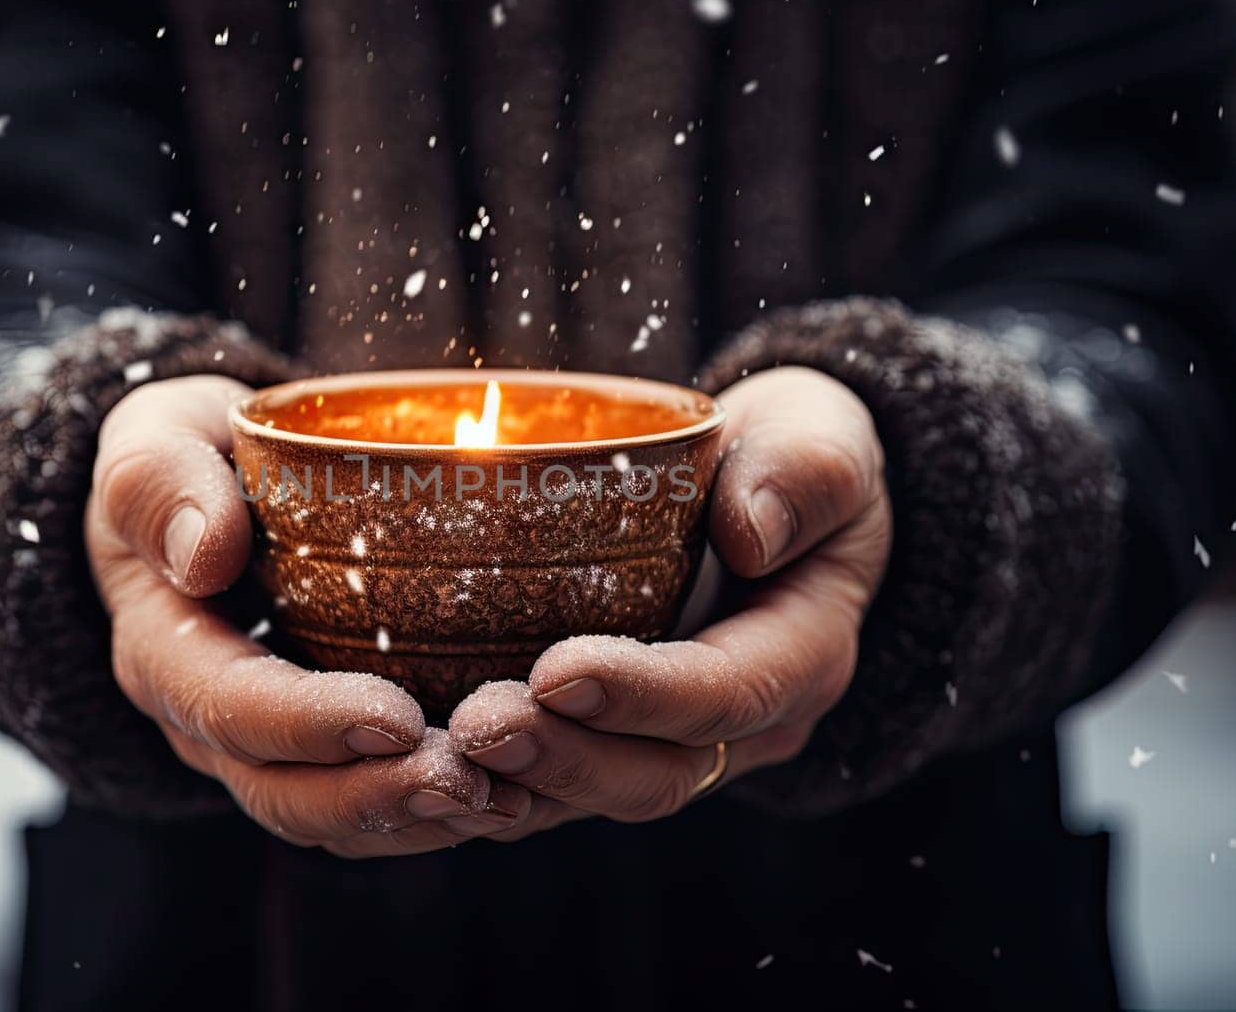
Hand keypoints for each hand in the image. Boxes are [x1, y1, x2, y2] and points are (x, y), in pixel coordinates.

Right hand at [86, 375, 527, 855]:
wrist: (208, 492)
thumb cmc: (191, 453)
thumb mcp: (156, 434)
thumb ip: (161, 480)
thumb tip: (203, 552)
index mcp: (164, 649)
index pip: (227, 706)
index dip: (309, 724)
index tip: (395, 716)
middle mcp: (209, 722)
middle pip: (284, 793)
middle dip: (377, 797)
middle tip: (470, 780)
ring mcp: (269, 749)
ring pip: (336, 820)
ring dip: (421, 821)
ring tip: (508, 800)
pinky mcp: (326, 751)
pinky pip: (376, 809)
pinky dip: (440, 812)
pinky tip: (515, 792)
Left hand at [449, 367, 890, 836]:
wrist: (768, 493)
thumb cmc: (790, 452)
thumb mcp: (822, 437)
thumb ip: (804, 471)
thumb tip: (751, 530)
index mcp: (800, 655)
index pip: (727, 694)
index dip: (644, 695)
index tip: (558, 670)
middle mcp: (739, 725)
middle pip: (653, 774)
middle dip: (561, 759)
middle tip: (475, 726)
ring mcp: (670, 742)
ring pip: (591, 797)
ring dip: (511, 785)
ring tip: (430, 755)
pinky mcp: (606, 740)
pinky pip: (547, 785)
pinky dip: (484, 783)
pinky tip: (413, 760)